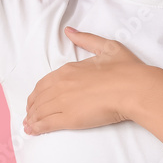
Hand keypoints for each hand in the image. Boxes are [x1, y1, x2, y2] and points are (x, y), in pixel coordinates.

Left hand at [24, 26, 155, 134]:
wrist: (134, 88)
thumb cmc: (125, 69)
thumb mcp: (107, 47)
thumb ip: (86, 39)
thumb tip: (69, 31)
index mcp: (68, 69)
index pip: (44, 83)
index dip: (38, 93)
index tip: (35, 99)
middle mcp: (61, 85)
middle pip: (39, 98)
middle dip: (32, 107)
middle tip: (29, 115)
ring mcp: (64, 102)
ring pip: (40, 111)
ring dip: (32, 119)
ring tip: (29, 126)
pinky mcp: (69, 118)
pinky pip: (46, 123)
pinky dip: (36, 127)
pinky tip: (33, 131)